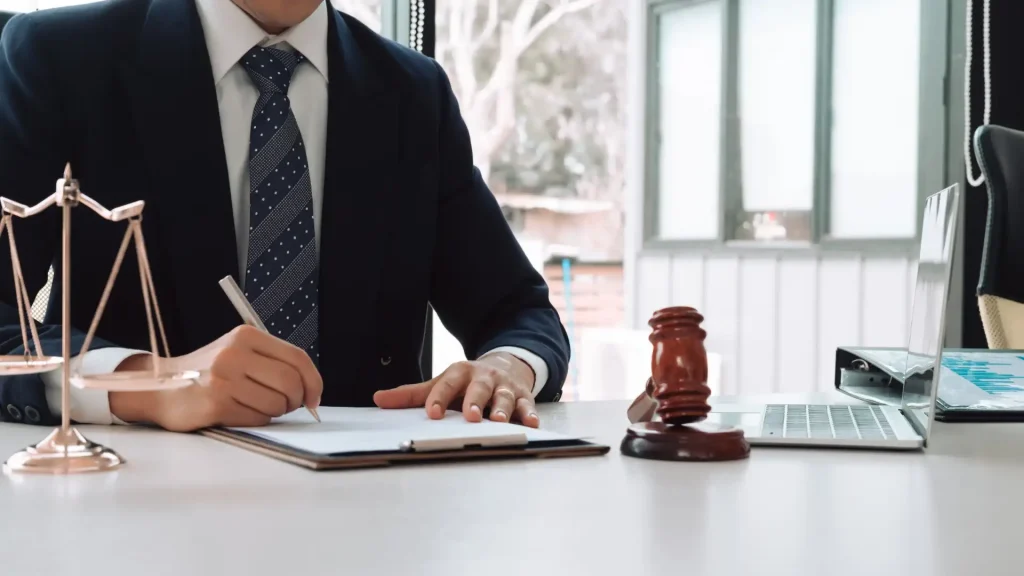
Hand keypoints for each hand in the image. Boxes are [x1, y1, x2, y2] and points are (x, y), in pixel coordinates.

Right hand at [109, 325, 321, 431]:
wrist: (161, 388)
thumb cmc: (209, 373)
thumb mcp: (239, 353)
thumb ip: (273, 362)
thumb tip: (311, 389)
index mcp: (245, 336)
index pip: (297, 357)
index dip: (313, 381)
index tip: (314, 397)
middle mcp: (234, 354)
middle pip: (290, 382)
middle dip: (296, 400)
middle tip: (287, 405)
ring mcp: (223, 379)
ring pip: (276, 404)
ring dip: (275, 411)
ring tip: (257, 405)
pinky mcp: (215, 404)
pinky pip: (257, 418)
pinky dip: (257, 419)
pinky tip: (241, 411)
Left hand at [373, 352, 539, 427]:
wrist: (505, 366)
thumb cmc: (467, 382)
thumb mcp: (441, 383)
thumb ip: (412, 395)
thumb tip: (378, 399)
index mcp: (460, 373)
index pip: (447, 384)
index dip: (439, 398)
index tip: (432, 413)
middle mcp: (483, 378)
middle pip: (479, 388)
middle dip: (475, 401)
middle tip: (470, 416)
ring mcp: (505, 387)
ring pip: (505, 397)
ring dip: (503, 409)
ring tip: (500, 421)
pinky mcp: (523, 397)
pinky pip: (528, 406)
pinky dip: (530, 414)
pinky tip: (531, 423)